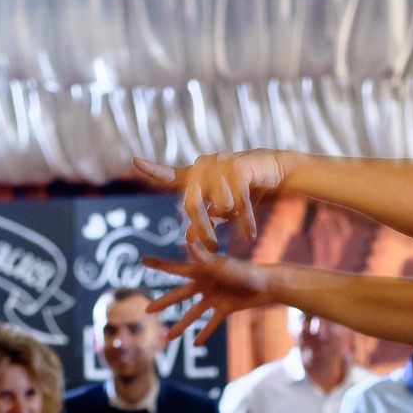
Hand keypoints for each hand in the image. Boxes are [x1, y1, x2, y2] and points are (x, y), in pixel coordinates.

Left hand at [134, 151, 288, 249]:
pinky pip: (238, 202)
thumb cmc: (246, 190)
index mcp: (196, 175)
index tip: (136, 162)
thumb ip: (205, 221)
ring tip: (241, 230)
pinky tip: (250, 235)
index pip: (171, 175)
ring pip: (217, 206)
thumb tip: (185, 239)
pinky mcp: (239, 168)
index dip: (153, 169)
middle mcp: (204, 167)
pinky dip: (245, 221)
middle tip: (212, 250)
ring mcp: (221, 165)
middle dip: (201, 231)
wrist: (277, 172)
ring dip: (229, 221)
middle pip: (192, 205)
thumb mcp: (223, 210)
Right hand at [141, 245, 276, 345]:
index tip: (142, 260)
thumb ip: (204, 258)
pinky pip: (212, 323)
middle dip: (163, 303)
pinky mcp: (225, 308)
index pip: (174, 268)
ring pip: (193, 313)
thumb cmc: (245, 272)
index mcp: (201, 271)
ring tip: (169, 337)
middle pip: (179, 295)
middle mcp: (204, 284)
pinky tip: (195, 344)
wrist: (267, 284)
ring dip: (181, 325)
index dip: (158, 265)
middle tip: (147, 311)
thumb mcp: (223, 267)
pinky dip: (204, 333)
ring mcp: (213, 297)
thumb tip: (188, 243)